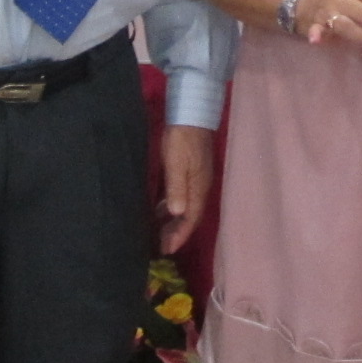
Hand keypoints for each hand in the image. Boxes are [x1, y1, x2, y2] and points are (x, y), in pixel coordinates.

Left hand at [160, 126, 214, 252]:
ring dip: (175, 221)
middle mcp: (200, 186)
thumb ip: (177, 188)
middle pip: (191, 215)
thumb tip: (177, 214)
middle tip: (162, 246)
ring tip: (161, 232)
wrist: (191, 113)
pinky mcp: (191, 170)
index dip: (180, 235)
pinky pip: (182, 196)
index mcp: (198, 187)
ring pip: (186, 206)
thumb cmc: (182, 139)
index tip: (167, 249)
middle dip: (178, 232)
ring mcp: (196, 178)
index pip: (191, 218)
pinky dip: (173, 207)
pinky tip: (162, 209)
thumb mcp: (176, 163)